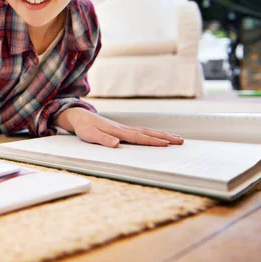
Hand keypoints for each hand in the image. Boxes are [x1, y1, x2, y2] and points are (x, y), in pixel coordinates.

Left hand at [58, 108, 183, 147]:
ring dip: (161, 135)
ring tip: (176, 139)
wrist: (79, 116)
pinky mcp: (122, 129)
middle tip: (181, 141)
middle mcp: (124, 128)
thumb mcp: (90, 135)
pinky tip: (159, 137)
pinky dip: (153, 134)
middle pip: (148, 133)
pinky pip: (142, 132)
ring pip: (147, 131)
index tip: (166, 144)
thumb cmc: (84, 127)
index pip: (138, 137)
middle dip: (165, 137)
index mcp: (118, 131)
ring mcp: (124, 128)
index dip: (152, 141)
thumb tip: (117, 144)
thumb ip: (103, 139)